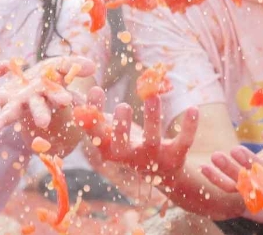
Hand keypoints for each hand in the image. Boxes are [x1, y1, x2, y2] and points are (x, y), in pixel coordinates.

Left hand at [0, 55, 95, 135]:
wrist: (33, 77)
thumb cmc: (50, 75)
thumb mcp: (61, 65)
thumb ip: (73, 65)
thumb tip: (92, 66)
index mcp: (47, 92)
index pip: (56, 95)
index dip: (61, 97)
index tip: (67, 101)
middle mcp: (31, 101)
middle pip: (36, 108)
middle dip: (39, 114)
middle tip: (43, 123)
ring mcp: (15, 103)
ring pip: (9, 113)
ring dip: (1, 121)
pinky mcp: (0, 100)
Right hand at [79, 86, 198, 174]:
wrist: (160, 173)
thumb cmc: (128, 143)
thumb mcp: (109, 131)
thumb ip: (92, 114)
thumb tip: (69, 94)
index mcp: (109, 149)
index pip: (97, 133)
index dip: (94, 114)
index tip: (95, 89)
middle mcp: (129, 156)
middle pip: (122, 145)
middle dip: (121, 127)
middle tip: (123, 106)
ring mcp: (152, 157)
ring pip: (152, 140)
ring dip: (152, 119)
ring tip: (153, 96)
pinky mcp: (174, 157)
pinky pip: (183, 142)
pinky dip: (189, 127)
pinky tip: (193, 109)